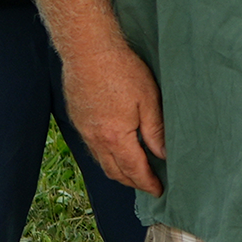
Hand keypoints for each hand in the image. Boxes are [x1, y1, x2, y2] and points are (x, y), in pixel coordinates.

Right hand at [65, 42, 166, 195]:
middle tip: (149, 185)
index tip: (159, 191)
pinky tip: (116, 151)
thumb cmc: (121, 70)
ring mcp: (83, 130)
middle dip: (133, 182)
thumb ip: (155, 131)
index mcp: (115, 137)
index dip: (147, 183)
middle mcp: (95, 139)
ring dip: (118, 172)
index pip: (134, 170)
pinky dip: (106, 157)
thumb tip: (163, 155)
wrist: (88, 50)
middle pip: (115, 172)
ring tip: (135, 173)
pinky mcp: (78, 120)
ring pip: (101, 162)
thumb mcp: (148, 101)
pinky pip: (92, 148)